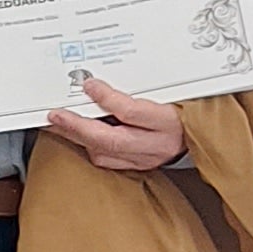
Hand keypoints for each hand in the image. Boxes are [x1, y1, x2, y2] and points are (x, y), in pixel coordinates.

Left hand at [44, 73, 186, 173]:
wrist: (196, 136)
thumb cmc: (181, 111)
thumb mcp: (167, 92)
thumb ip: (134, 89)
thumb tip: (97, 84)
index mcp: (167, 121)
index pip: (132, 112)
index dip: (107, 98)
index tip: (89, 85)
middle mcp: (157, 144)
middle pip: (112, 139)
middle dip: (79, 127)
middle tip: (56, 115)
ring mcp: (146, 159)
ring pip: (104, 153)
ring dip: (78, 138)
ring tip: (59, 123)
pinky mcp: (137, 167)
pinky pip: (106, 161)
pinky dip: (88, 147)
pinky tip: (77, 136)